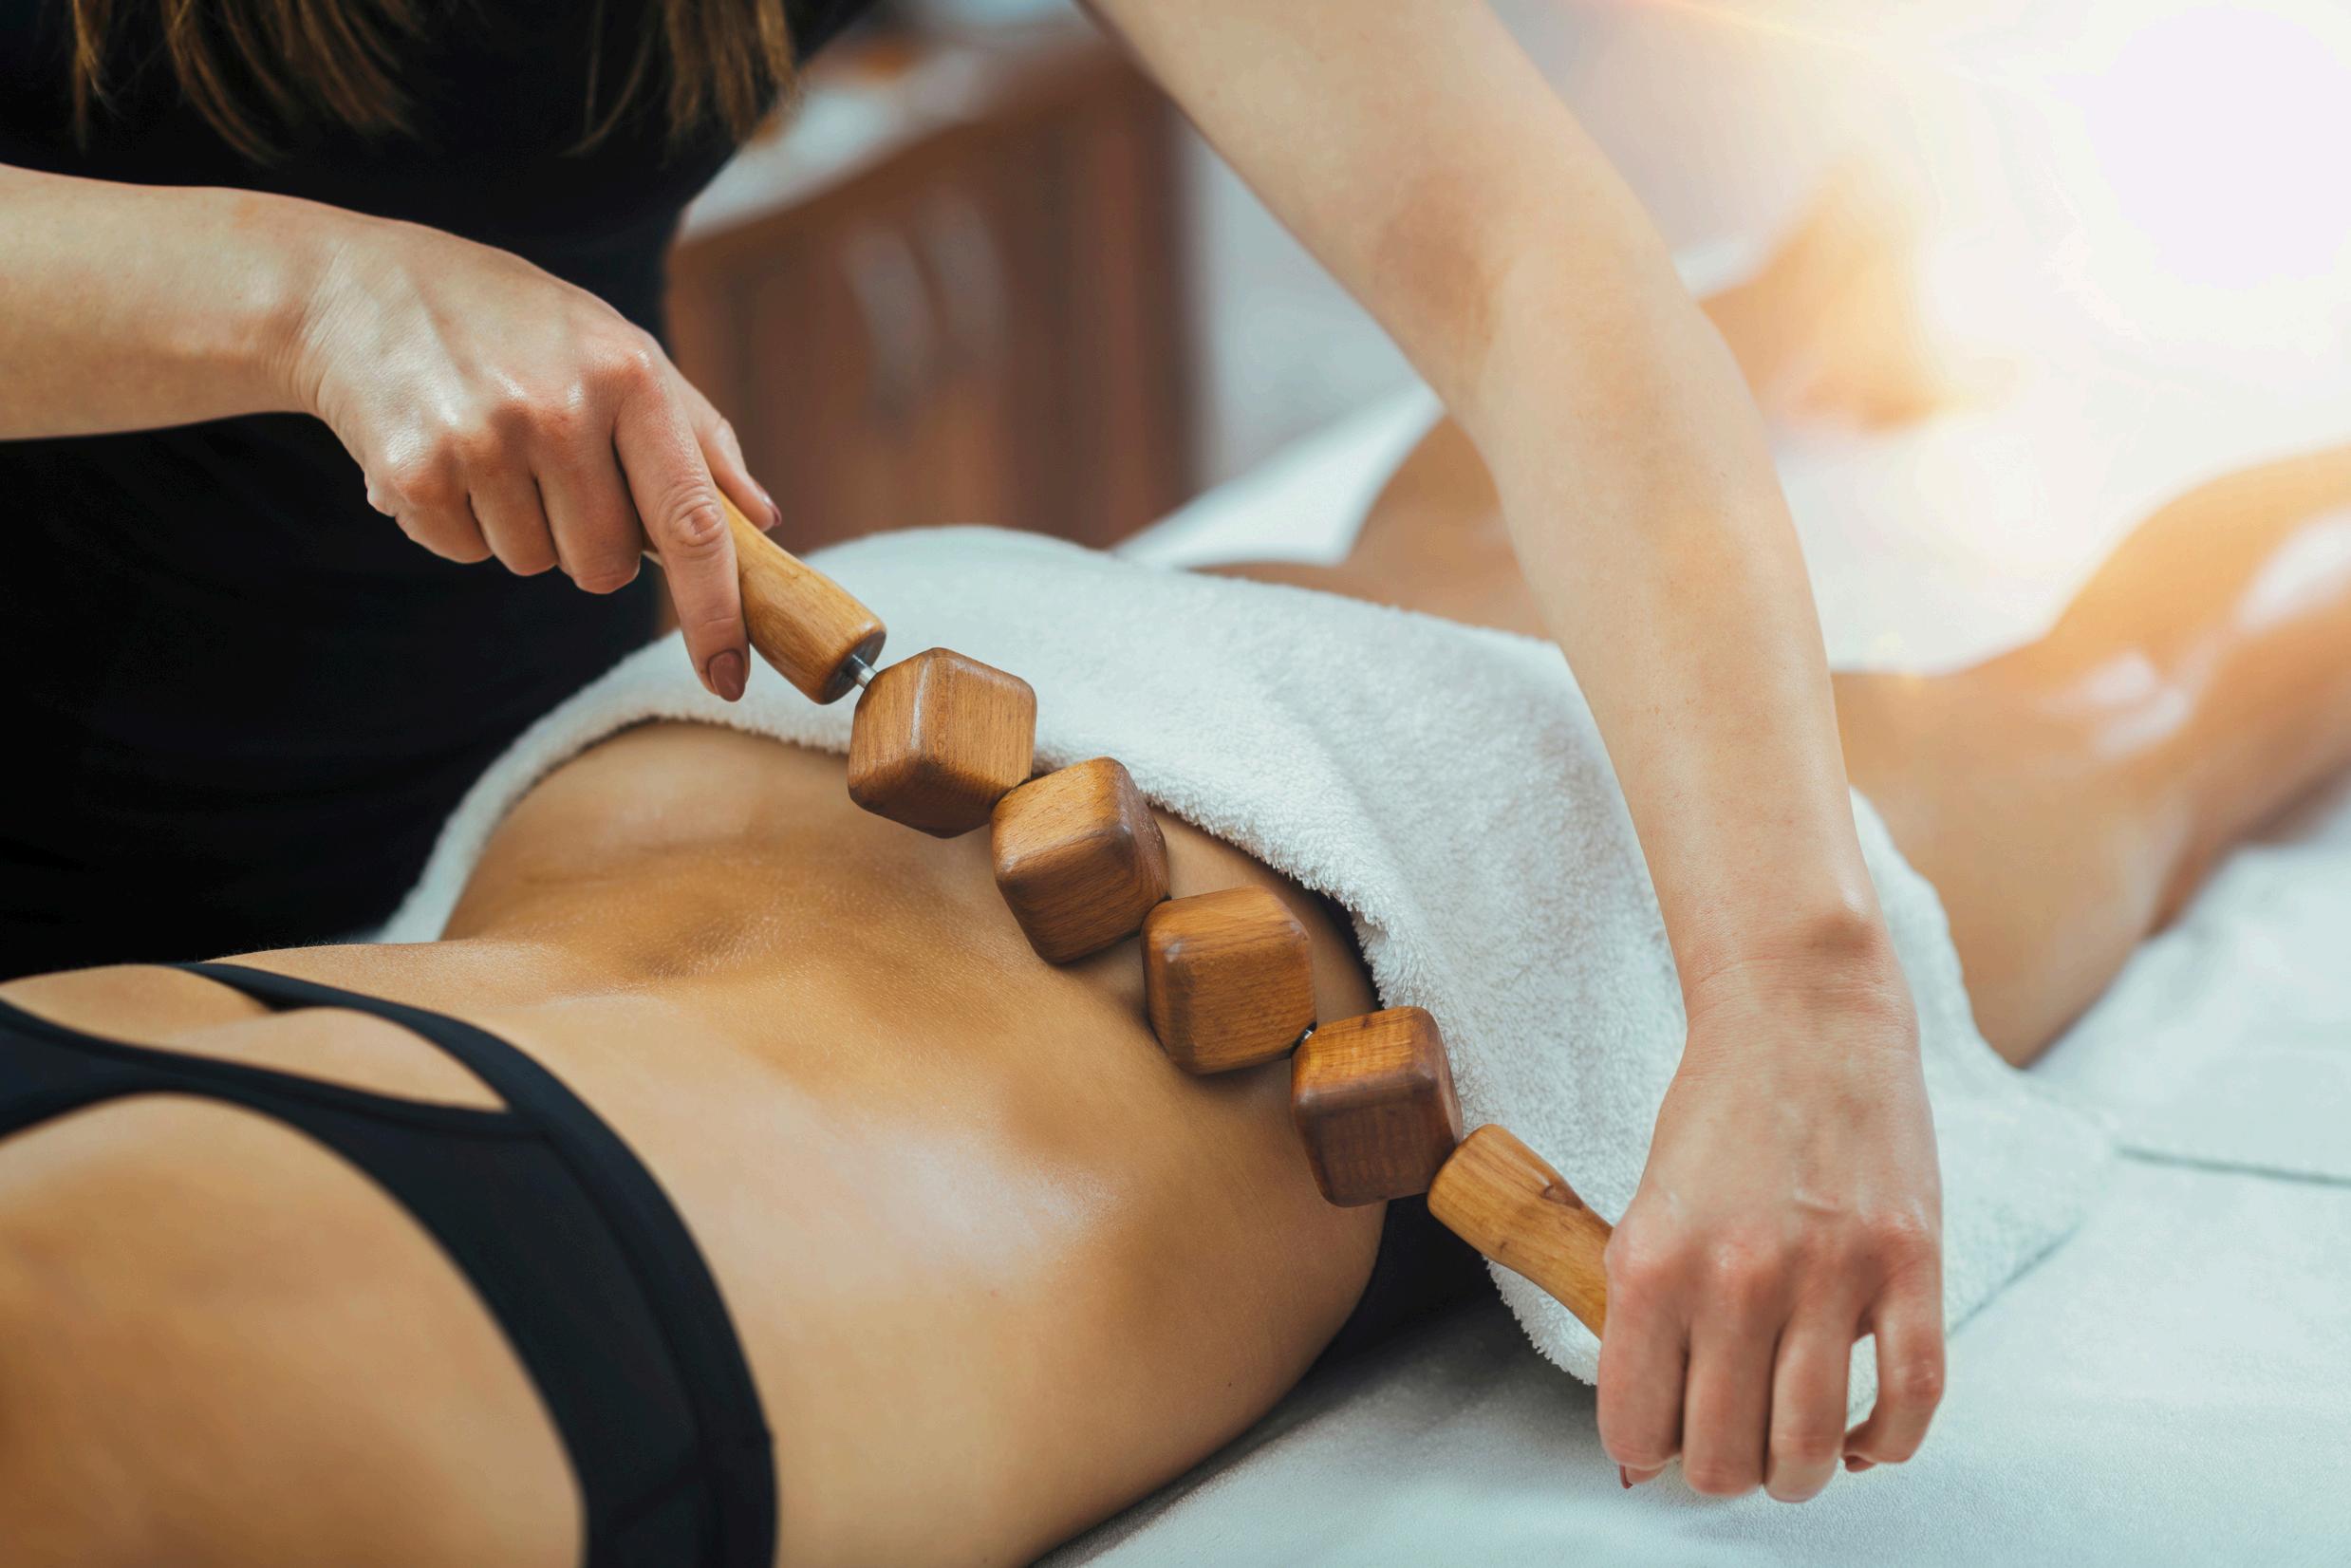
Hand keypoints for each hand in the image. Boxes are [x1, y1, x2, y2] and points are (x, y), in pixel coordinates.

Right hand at [280, 211, 777, 699]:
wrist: (356, 287)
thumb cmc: (514, 325)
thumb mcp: (618, 348)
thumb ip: (698, 436)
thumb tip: (762, 520)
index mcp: (630, 375)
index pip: (693, 523)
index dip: (717, 612)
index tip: (730, 677)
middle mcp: (560, 408)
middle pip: (607, 566)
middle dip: (588, 541)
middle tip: (551, 467)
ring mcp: (483, 440)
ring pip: (535, 564)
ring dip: (518, 526)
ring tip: (489, 446)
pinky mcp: (414, 472)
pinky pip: (467, 554)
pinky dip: (458, 521)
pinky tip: (442, 452)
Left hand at [1599, 941, 1943, 1501]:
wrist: (1802, 1016)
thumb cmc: (1718, 1113)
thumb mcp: (1647, 1209)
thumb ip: (1643, 1317)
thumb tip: (1643, 1445)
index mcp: (1653, 1264)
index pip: (1636, 1428)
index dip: (1645, 1454)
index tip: (1659, 1446)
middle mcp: (1737, 1279)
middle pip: (1723, 1458)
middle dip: (1719, 1475)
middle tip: (1727, 1452)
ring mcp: (1831, 1275)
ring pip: (1809, 1451)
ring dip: (1795, 1477)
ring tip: (1789, 1460)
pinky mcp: (1910, 1265)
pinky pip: (1909, 1401)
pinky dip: (1884, 1446)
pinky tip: (1860, 1441)